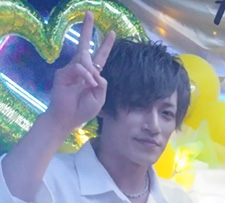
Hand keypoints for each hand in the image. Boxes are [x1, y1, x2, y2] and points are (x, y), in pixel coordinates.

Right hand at [44, 12, 115, 132]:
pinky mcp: (63, 73)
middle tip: (89, 13)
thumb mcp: (100, 97)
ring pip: (84, 59)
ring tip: (91, 84)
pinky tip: (87, 84)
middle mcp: (81, 70)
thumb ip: (102, 84)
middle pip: (85, 46)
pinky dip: (85, 76)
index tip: (112, 32)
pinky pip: (79, 68)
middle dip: (87, 29)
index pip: (100, 57)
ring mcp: (71, 70)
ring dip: (91, 71)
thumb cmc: (83, 110)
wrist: (67, 119)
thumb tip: (97, 72)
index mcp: (92, 75)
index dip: (106, 45)